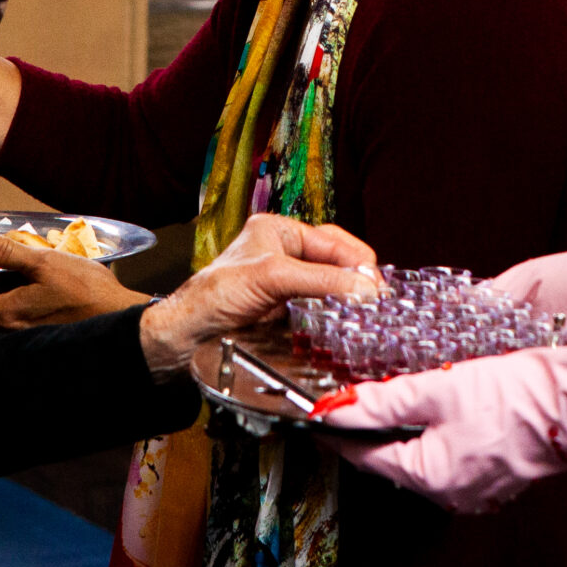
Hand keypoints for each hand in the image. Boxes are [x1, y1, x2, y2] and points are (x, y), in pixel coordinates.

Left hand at [0, 228, 144, 329]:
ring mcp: (26, 337)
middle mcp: (11, 332)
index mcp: (6, 315)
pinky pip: (16, 326)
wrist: (119, 315)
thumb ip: (7, 253)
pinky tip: (23, 293)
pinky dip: (12, 311)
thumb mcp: (44, 262)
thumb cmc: (85, 290)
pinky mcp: (41, 337)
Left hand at [138, 213, 379, 376]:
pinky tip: (347, 321)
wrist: (189, 336)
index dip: (357, 262)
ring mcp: (287, 282)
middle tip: (378, 298)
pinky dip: (337, 314)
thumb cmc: (213, 295)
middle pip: (337, 260)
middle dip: (358, 276)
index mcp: (279, 230)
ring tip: (369, 309)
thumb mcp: (270, 277)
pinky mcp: (287, 310)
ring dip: (350, 296)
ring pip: (332, 284)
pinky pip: (321, 308)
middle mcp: (285, 252)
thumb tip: (361, 286)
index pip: (331, 240)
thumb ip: (318, 278)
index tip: (377, 285)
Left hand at [317, 330, 566, 513]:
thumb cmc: (517, 394)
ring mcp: (478, 488)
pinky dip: (436, 434)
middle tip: (352, 397)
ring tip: (391, 396)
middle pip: (395, 459)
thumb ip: (385, 399)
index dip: (342, 431)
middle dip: (373, 429)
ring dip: (406, 429)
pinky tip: (438, 406)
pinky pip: (452, 456)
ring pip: (424, 457)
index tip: (320, 412)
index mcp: (432, 477)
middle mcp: (452, 494)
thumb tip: (339, 407)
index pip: (367, 457)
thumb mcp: (439, 387)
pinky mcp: (497, 475)